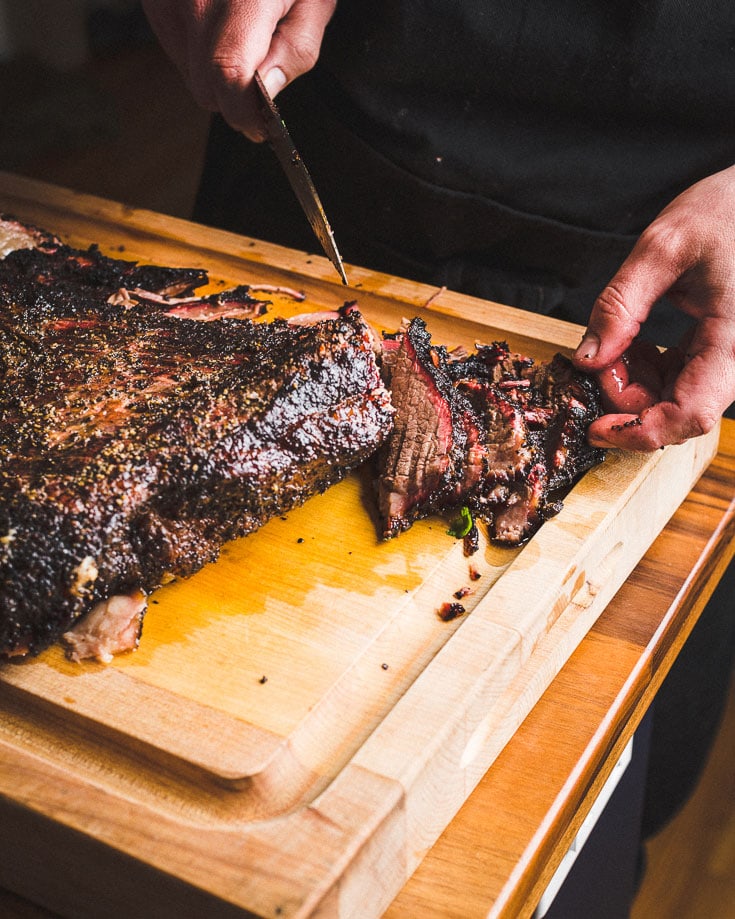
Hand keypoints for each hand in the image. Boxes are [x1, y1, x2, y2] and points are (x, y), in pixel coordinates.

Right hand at [141, 0, 336, 138]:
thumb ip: (296, 49)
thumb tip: (267, 93)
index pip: (228, 78)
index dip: (246, 114)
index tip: (264, 127)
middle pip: (205, 88)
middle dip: (235, 100)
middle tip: (261, 89)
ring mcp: (167, 0)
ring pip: (188, 74)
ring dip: (217, 75)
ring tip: (244, 39)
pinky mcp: (153, 0)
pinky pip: (175, 48)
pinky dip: (199, 52)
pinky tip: (222, 26)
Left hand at [573, 164, 734, 450]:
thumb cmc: (729, 208)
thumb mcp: (663, 246)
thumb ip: (620, 305)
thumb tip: (588, 359)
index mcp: (734, 339)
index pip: (689, 415)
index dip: (639, 431)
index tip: (596, 427)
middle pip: (679, 412)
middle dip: (628, 399)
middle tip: (600, 362)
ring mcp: (731, 356)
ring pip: (677, 398)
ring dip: (636, 385)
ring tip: (617, 343)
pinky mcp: (721, 349)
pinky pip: (682, 379)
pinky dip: (649, 370)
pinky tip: (632, 344)